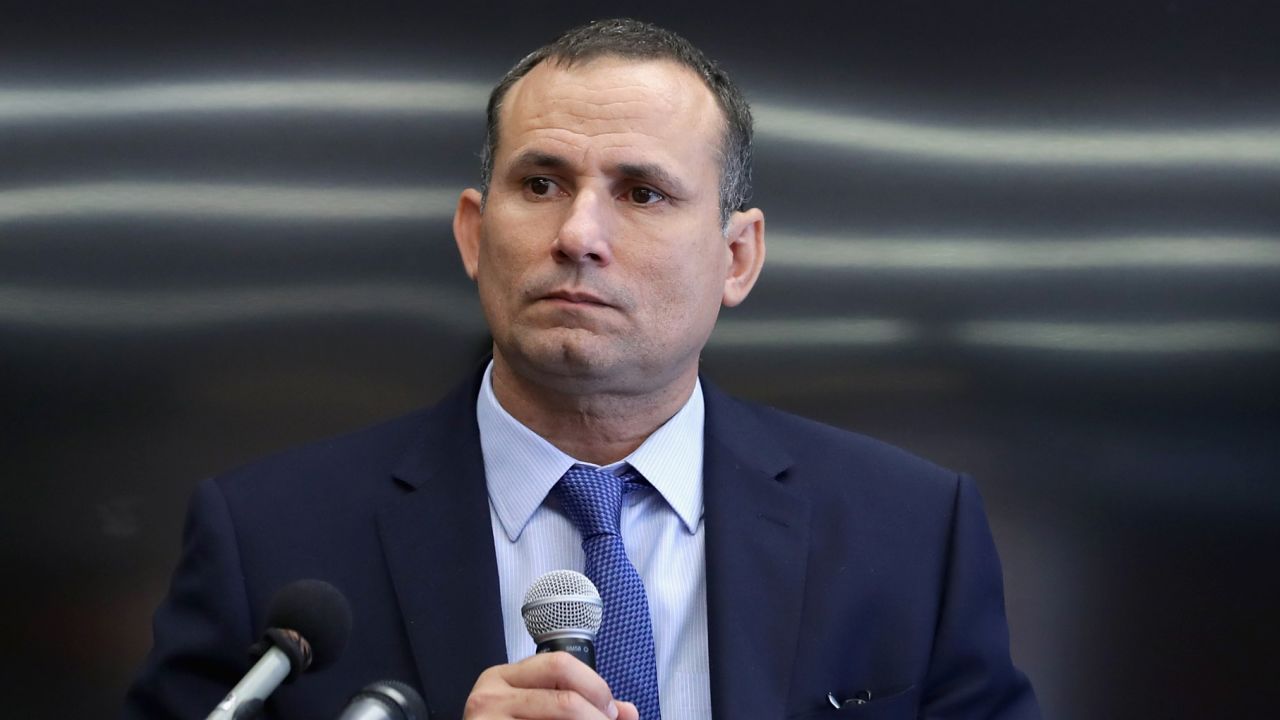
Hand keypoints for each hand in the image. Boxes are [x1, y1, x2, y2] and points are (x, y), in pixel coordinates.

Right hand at [463, 652, 639, 718]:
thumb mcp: (539, 713)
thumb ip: (581, 707)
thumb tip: (630, 712)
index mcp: (502, 678)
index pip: (560, 664)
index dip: (595, 687)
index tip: (610, 711)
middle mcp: (489, 695)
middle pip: (564, 695)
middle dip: (597, 713)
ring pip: (561, 714)